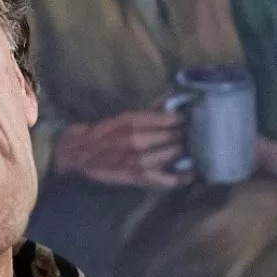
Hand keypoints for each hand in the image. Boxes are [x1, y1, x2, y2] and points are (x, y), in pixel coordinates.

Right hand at [54, 107, 189, 188]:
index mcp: (132, 122)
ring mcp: (138, 161)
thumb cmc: (102, 133)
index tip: (193, 116)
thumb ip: (150, 110)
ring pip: (171, 155)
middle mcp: (136, 140)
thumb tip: (173, 97)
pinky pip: (164, 180)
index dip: (183, 118)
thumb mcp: (123, 117)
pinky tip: (190, 174)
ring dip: (185, 151)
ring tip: (194, 148)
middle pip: (172, 136)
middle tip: (197, 132)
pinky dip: (179, 178)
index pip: (167, 118)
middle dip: (186, 134)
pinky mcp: (138, 178)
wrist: (78, 155)